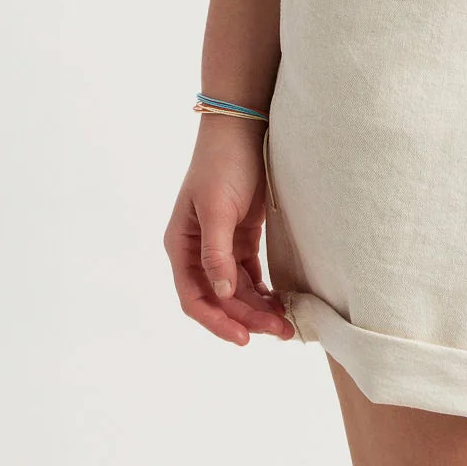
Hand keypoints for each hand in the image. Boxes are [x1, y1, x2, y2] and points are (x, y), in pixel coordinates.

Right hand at [163, 115, 294, 346]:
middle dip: (247, 318)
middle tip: (281, 331)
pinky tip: (280, 301)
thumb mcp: (217, 208)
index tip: (243, 338)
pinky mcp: (241, 234)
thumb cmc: (224, 164)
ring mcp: (220, 243)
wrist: (244, 127)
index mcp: (180, 246)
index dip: (217, 322)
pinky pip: (250, 273)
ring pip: (237, 289)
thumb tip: (221, 295)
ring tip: (286, 324)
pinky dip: (263, 289)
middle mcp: (197, 250)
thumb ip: (216, 254)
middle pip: (220, 298)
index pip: (194, 298)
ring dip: (258, 308)